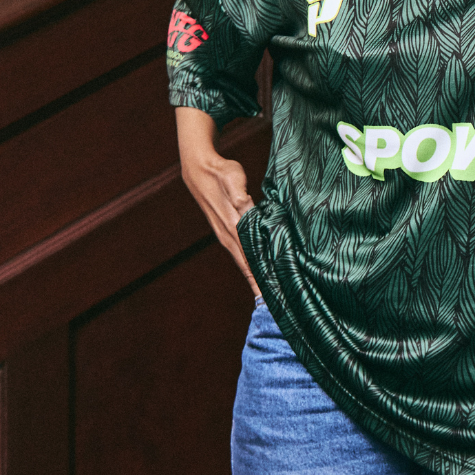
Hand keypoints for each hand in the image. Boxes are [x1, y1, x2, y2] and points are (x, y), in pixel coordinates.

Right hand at [175, 107, 260, 296]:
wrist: (199, 169)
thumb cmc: (220, 171)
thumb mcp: (232, 176)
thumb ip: (239, 190)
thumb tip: (245, 203)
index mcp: (232, 227)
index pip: (248, 259)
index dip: (258, 279)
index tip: (268, 297)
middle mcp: (229, 236)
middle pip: (248, 267)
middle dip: (260, 286)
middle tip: (276, 306)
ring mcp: (227, 235)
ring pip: (245, 262)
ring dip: (255, 278)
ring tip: (268, 296)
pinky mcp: (228, 230)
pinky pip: (242, 253)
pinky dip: (251, 265)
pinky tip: (259, 272)